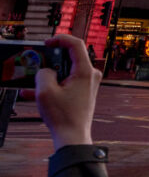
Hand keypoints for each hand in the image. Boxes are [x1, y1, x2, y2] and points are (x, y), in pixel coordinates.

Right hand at [35, 34, 101, 149]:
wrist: (73, 136)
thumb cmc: (63, 117)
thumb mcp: (45, 92)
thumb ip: (43, 74)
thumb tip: (46, 71)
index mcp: (85, 71)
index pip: (76, 44)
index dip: (60, 39)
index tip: (47, 42)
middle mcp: (90, 75)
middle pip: (70, 57)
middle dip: (50, 59)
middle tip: (37, 62)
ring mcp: (87, 83)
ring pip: (65, 71)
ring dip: (47, 75)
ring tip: (31, 80)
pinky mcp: (83, 91)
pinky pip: (65, 82)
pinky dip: (51, 85)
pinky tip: (32, 92)